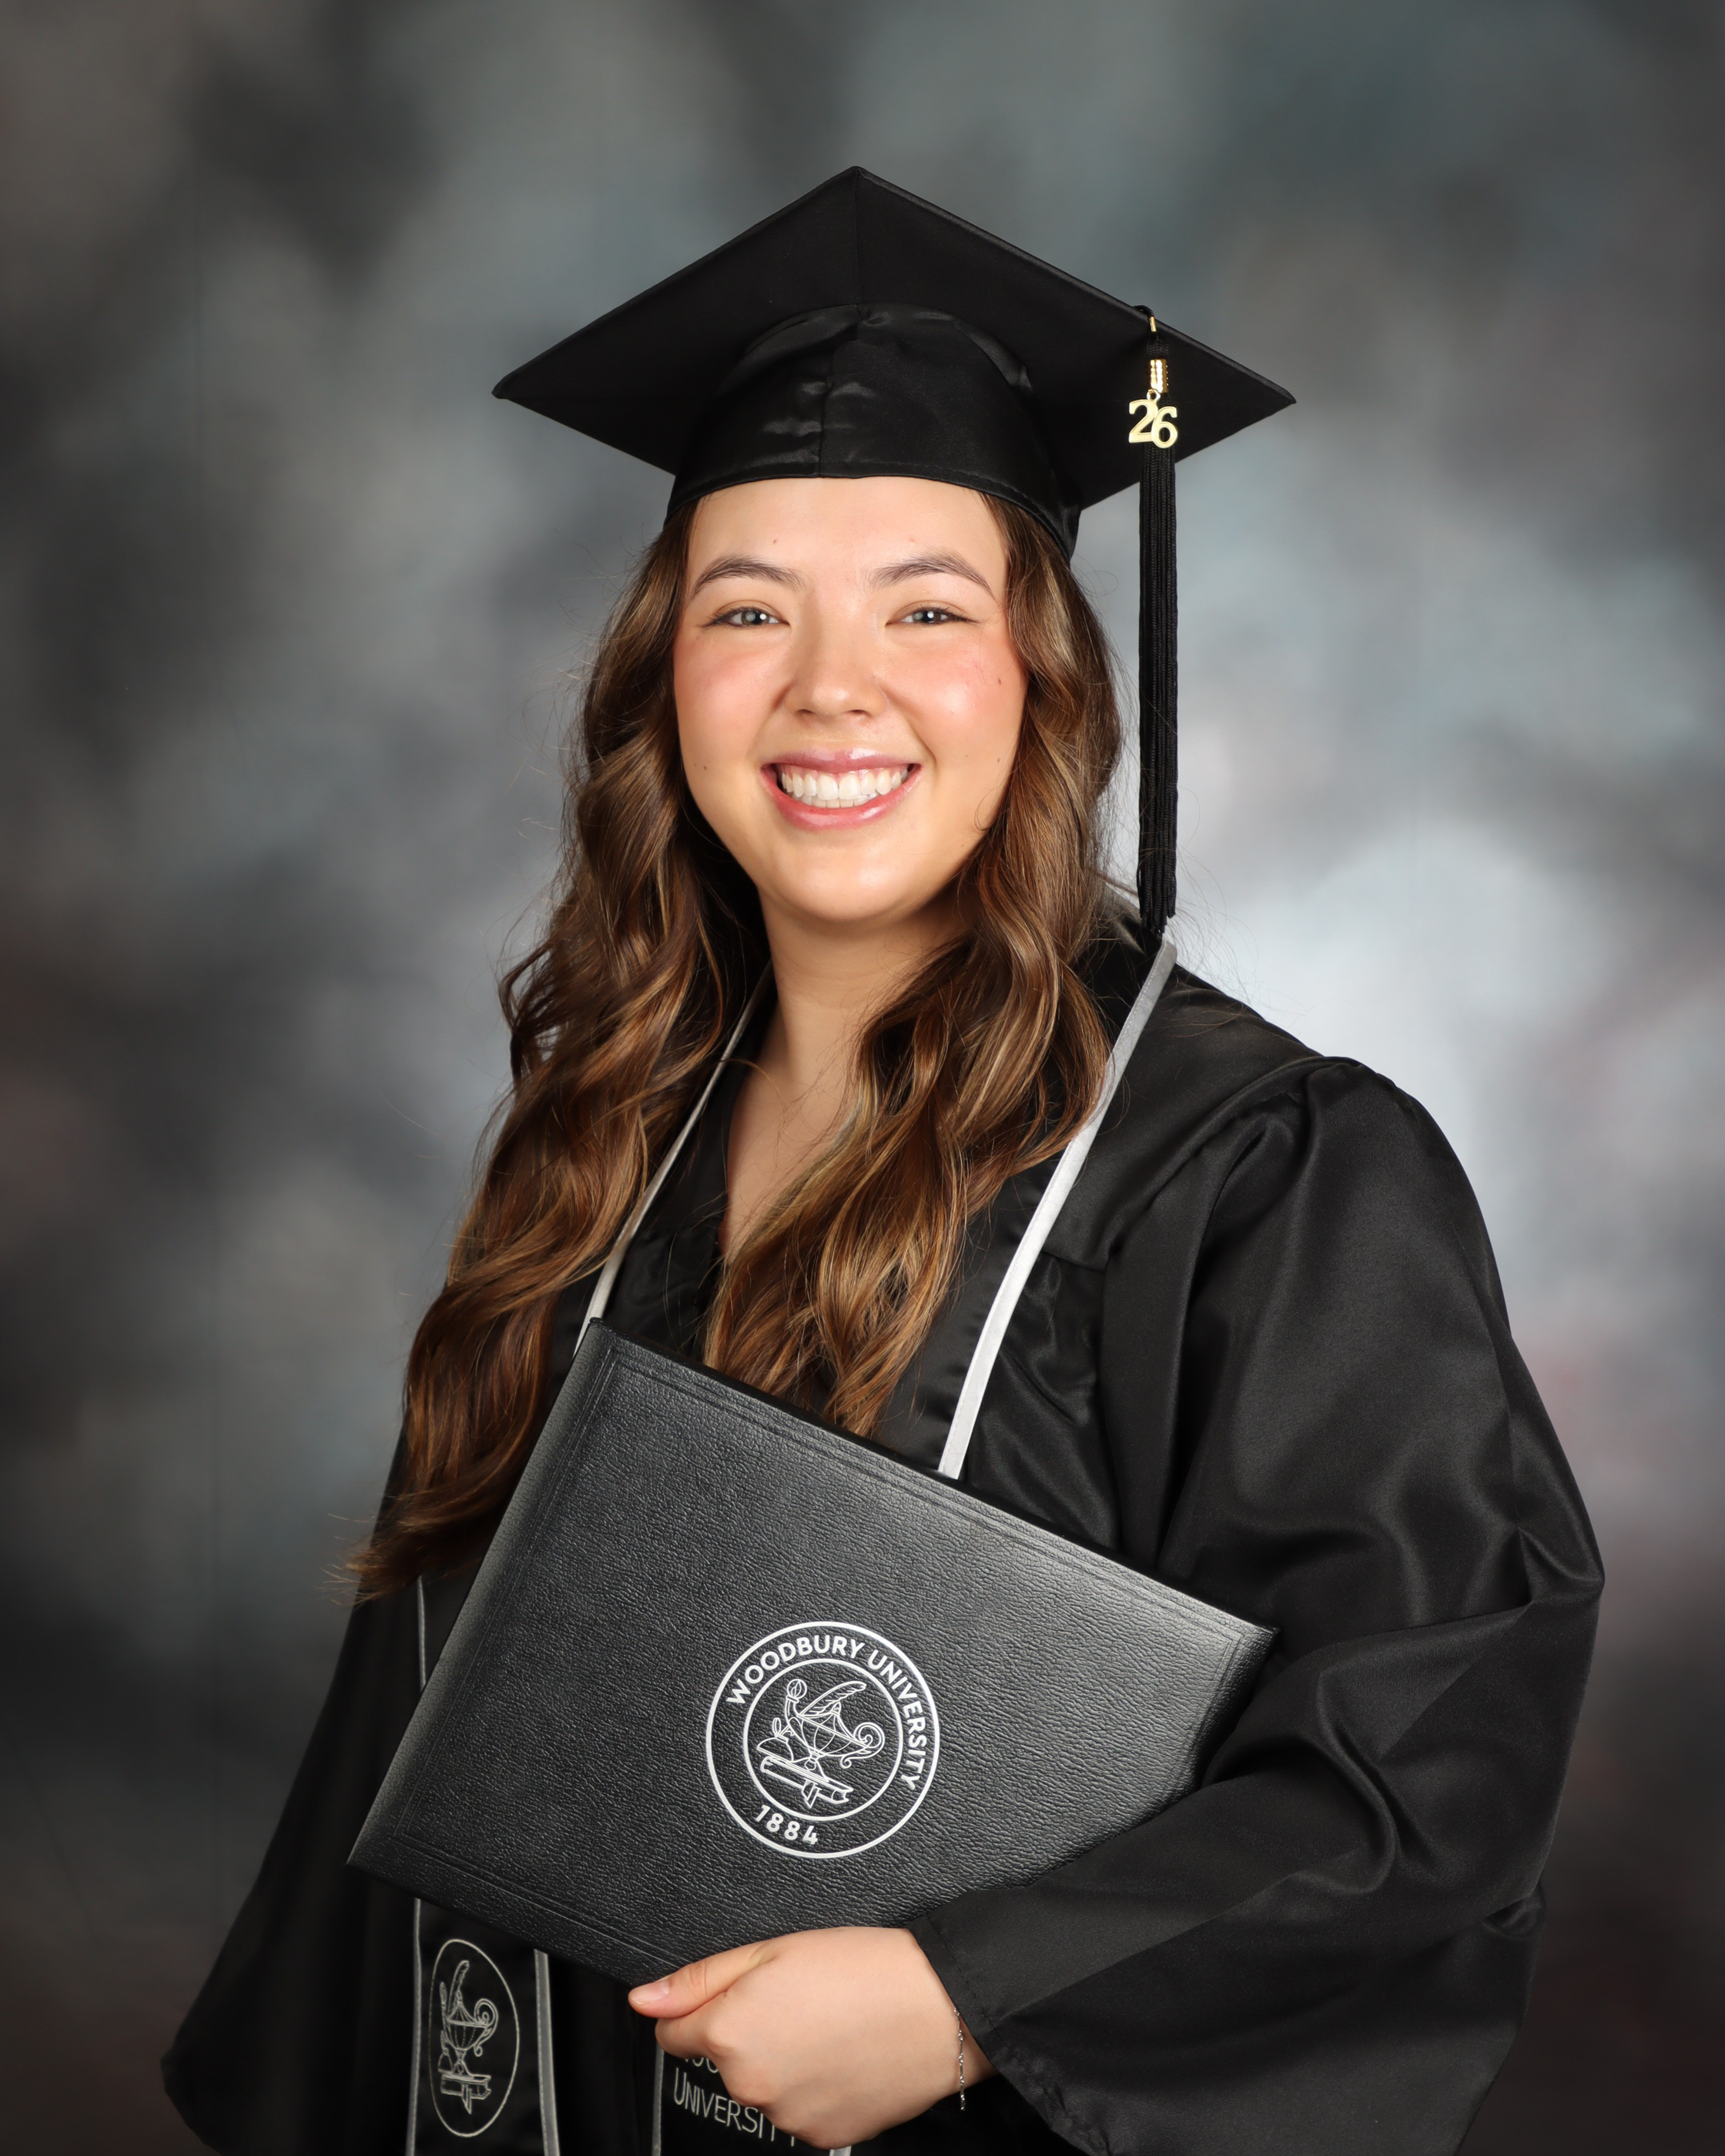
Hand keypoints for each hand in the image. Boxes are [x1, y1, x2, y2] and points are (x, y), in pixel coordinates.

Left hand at [628, 1925, 992, 2146]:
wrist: (938, 2009)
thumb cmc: (864, 1969)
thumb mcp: (772, 1949)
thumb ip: (699, 1977)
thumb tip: (645, 1998)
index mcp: (730, 2033)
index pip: (673, 2032)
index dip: (700, 2006)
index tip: (734, 1993)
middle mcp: (750, 2084)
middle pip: (723, 2058)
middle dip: (748, 2030)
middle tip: (798, 1996)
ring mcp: (786, 2117)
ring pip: (763, 2084)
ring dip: (783, 2059)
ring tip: (829, 2021)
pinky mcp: (821, 2135)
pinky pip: (798, 2109)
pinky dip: (813, 2085)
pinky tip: (843, 2053)